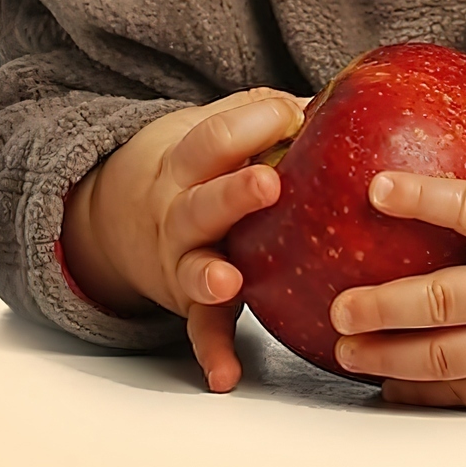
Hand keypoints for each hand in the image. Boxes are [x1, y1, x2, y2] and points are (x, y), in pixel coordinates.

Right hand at [60, 87, 305, 392]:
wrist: (120, 210)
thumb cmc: (203, 162)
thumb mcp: (220, 126)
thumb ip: (271, 113)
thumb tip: (345, 92)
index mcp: (189, 160)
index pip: (217, 135)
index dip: (253, 122)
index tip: (295, 113)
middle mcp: (179, 209)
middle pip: (202, 200)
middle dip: (233, 193)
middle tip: (267, 183)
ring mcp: (181, 257)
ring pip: (192, 266)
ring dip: (208, 275)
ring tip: (225, 282)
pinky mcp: (189, 301)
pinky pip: (201, 329)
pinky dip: (212, 351)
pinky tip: (226, 374)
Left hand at [328, 81, 465, 404]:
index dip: (425, 198)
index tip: (377, 187)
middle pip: (447, 302)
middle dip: (388, 306)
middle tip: (342, 304)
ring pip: (447, 357)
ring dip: (391, 357)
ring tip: (346, 349)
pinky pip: (462, 393)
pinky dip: (420, 393)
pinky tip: (385, 384)